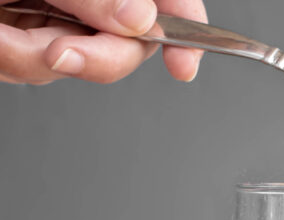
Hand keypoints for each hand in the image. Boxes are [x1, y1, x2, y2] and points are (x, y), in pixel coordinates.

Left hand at [0, 0, 206, 84]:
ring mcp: (53, 23)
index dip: (186, 31)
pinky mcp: (22, 47)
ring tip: (1, 35)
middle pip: (129, 43)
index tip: (183, 65)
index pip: (165, 2)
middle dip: (97, 57)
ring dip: (33, 57)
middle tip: (61, 53)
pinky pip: (33, 71)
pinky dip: (11, 60)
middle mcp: (84, 3)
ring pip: (77, 65)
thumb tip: (141, 18)